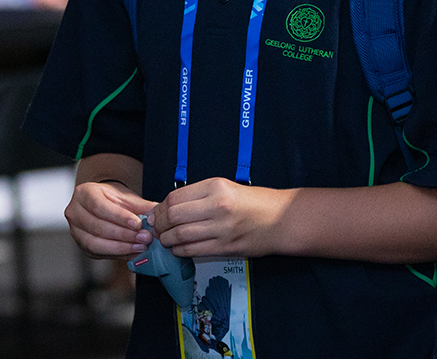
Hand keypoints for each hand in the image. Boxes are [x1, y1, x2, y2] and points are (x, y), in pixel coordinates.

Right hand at [66, 180, 155, 258]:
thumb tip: (158, 213)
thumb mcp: (125, 197)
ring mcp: (75, 231)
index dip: (119, 217)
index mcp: (83, 194)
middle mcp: (74, 212)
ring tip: (141, 247)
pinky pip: (99, 254)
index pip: (99, 207)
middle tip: (145, 238)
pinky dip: (118, 255)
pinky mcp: (82, 246)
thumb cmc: (112, 199)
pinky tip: (133, 253)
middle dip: (124, 235)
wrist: (100, 205)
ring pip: (96, 244)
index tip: (138, 224)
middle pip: (98, 227)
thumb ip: (140, 205)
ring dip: (121, 248)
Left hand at [152, 178, 290, 258]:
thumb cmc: (253, 202)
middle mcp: (217, 207)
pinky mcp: (226, 247)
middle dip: (160, 224)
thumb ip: (198, 195)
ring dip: (167, 239)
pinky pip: (193, 250)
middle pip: (174, 217)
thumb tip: (169, 207)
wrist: (281, 220)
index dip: (160, 207)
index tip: (155, 213)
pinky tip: (177, 248)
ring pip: (181, 236)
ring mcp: (222, 229)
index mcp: (215, 187)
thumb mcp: (225, 187)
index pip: (175, 197)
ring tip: (164, 239)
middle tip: (156, 227)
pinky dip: (180, 251)